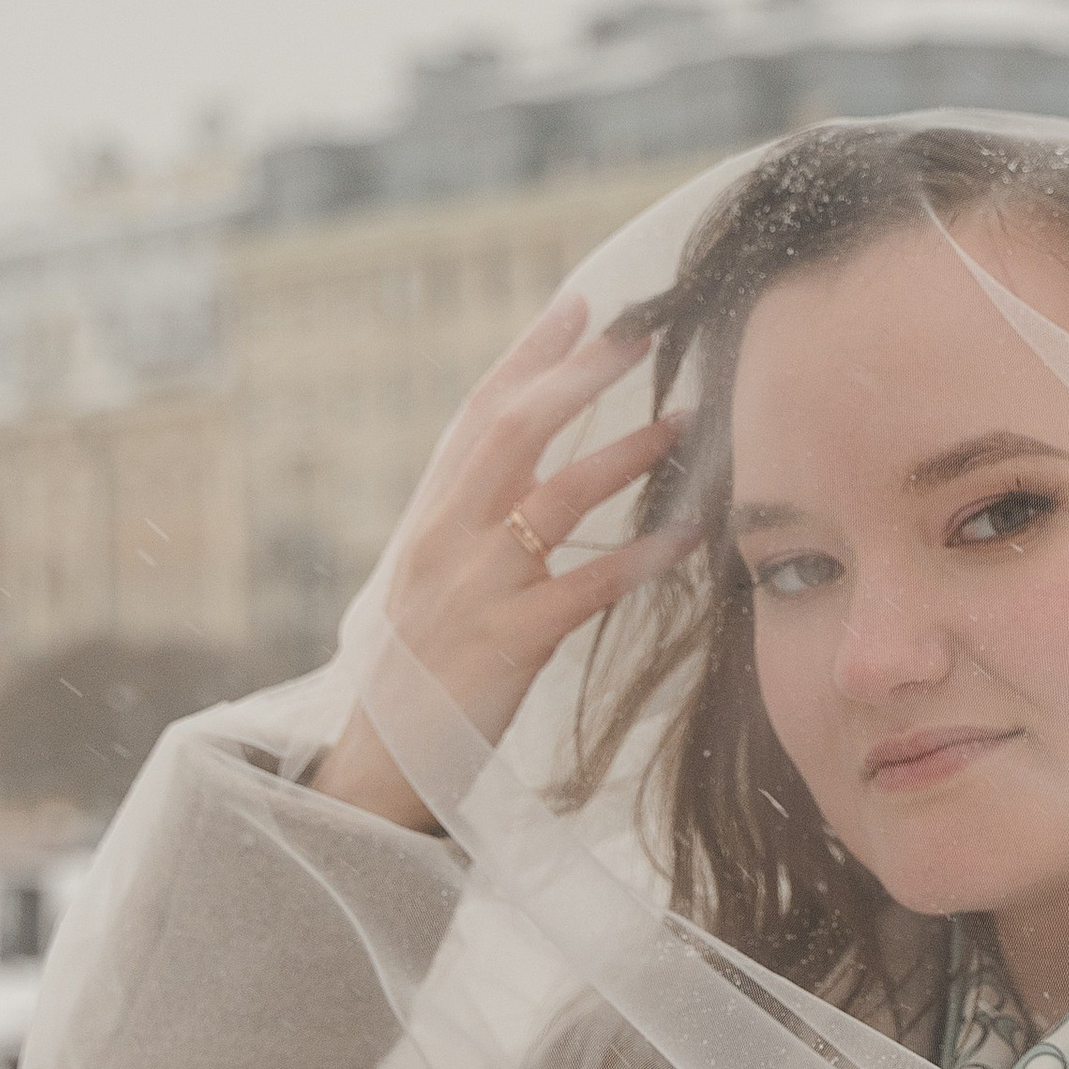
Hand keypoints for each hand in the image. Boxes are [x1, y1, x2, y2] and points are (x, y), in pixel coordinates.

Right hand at [311, 292, 696, 829]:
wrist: (383, 763)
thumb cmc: (423, 668)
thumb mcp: (435, 580)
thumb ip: (475, 521)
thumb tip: (528, 467)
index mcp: (430, 517)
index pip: (478, 413)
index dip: (528, 355)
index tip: (579, 305)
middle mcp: (445, 539)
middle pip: (511, 432)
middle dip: (578, 377)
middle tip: (642, 338)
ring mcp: (473, 590)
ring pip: (551, 500)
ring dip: (622, 456)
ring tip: (682, 426)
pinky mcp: (506, 645)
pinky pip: (582, 589)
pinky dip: (638, 558)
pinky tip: (686, 535)